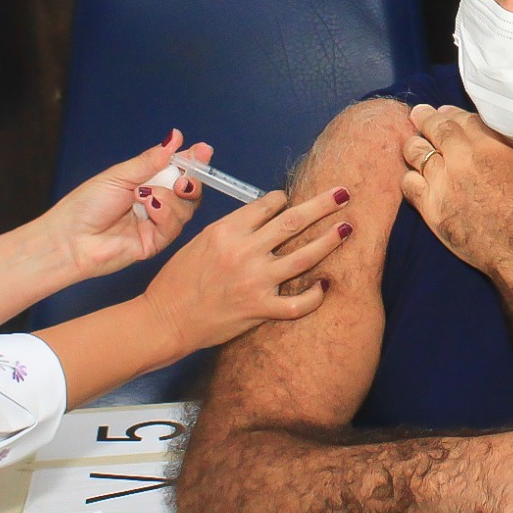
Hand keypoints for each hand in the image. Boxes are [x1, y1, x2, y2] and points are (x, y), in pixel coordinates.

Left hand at [39, 130, 209, 281]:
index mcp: (146, 182)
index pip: (177, 170)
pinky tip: (149, 207)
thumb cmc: (86, 205)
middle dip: (191, 181)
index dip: (192, 161)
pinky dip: (165, 213)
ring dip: (170, 198)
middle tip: (185, 177)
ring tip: (146, 195)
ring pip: (185, 209)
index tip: (203, 150)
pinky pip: (174, 227)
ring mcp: (156, 224)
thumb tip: (174, 138)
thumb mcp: (119, 175)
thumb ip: (150, 160)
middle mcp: (155, 202)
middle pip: (188, 191)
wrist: (70, 238)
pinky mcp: (155, 243)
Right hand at [141, 186, 355, 356]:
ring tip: (347, 228)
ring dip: (329, 240)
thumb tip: (260, 218)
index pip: (267, 206)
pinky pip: (298, 303)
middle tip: (343, 193)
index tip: (292, 200)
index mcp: (227, 230)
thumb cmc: (177, 280)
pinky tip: (326, 286)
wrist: (165, 319)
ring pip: (304, 257)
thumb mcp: (199, 241)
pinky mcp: (259, 309)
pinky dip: (316, 295)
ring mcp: (255, 281)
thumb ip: (232, 229)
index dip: (284, 199)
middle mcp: (245, 251)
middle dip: (322, 205)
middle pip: (293, 222)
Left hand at [399, 103, 512, 272]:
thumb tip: (497, 137)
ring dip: (413, 145)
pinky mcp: (430, 207)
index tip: (443, 112)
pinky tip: (414, 179)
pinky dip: (409, 178)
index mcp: (490, 144)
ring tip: (412, 144)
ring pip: (416, 152)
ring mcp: (443, 181)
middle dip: (424, 118)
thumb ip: (510, 147)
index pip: (462, 118)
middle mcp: (463, 157)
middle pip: (435, 128)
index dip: (450, 113)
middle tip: (418, 114)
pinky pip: (408, 184)